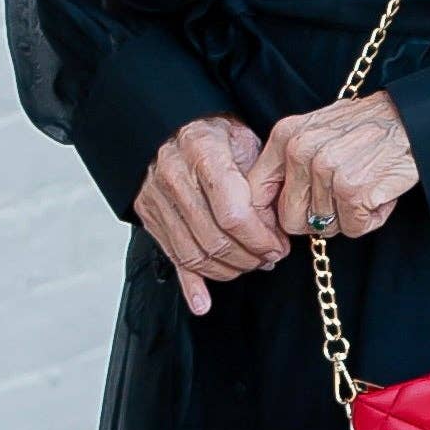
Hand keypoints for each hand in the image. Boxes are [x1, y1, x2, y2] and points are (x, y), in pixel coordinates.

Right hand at [133, 112, 292, 315]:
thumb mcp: (246, 141)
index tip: (279, 245)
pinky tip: (203, 303)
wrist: (173, 126)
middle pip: (215, 239)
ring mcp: (157, 199)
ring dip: (229, 269)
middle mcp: (174, 176)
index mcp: (204, 152)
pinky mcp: (149, 217)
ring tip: (251, 263)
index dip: (261, 238)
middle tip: (270, 257)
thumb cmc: (217, 135)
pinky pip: (172, 258)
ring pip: (195, 254)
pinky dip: (190, 284)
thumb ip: (262, 181)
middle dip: (250, 256)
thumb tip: (277, 225)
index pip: (234, 214)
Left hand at [247, 90, 418, 246]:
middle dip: (316, 218)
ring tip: (364, 185)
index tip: (280, 228)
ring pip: (324, 227)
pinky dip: (370, 219)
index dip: (267, 219)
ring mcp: (327, 171)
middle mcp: (301, 151)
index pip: (256, 193)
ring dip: (348, 216)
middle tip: (341, 197)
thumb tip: (264, 206)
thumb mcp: (316, 130)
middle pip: (291, 220)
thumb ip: (288, 162)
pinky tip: (379, 194)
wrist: (414, 119)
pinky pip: (353, 229)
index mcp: (286, 136)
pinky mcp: (353, 191)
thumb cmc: (366, 128)